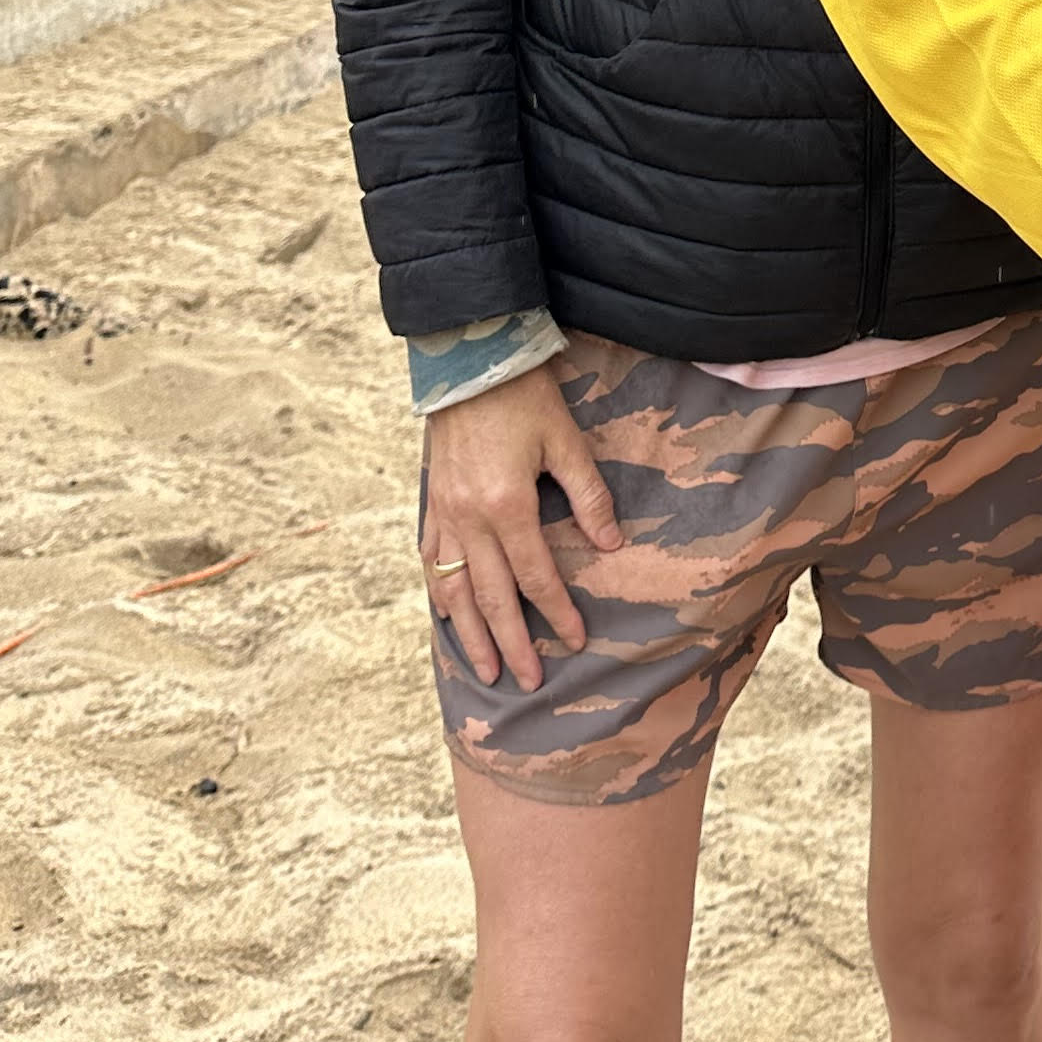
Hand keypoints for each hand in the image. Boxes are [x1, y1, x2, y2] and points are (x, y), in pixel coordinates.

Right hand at [420, 361, 623, 691]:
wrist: (468, 360)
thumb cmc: (524, 396)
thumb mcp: (565, 441)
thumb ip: (588, 496)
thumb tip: (611, 544)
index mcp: (507, 505)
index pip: (535, 577)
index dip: (556, 613)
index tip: (574, 642)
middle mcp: (469, 519)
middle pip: (491, 597)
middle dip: (511, 643)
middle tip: (528, 682)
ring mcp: (444, 513)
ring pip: (453, 589)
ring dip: (470, 634)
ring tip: (487, 668)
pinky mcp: (432, 502)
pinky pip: (430, 562)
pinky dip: (439, 595)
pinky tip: (448, 616)